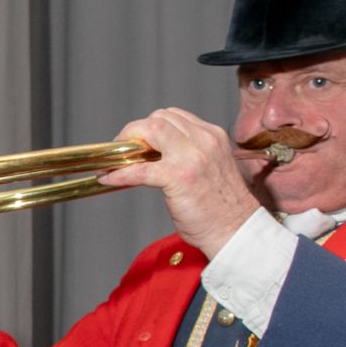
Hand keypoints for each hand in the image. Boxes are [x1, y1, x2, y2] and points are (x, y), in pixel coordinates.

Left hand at [99, 108, 264, 256]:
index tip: (137, 141)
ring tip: (116, 161)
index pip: (173, 116)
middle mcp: (204, 140)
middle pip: (158, 118)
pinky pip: (139, 168)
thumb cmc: (221, 209)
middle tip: (122, 149)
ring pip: (149, 130)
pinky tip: (109, 179)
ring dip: (127, 143)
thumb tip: (152, 154)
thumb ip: (188, 154)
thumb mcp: (209, 169)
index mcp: (213, 137)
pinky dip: (119, 173)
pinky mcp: (178, 177)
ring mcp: (191, 156)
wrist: (236, 230)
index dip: (149, 126)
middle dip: (134, 131)